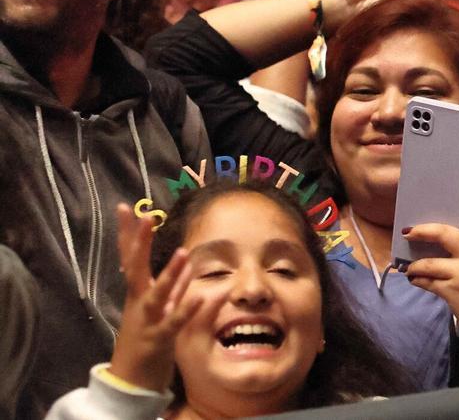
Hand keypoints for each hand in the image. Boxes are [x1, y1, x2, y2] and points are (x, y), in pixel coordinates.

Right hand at [109, 204, 224, 391]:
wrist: (131, 382)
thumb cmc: (146, 342)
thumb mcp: (161, 308)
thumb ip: (175, 285)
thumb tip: (187, 261)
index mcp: (139, 294)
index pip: (130, 257)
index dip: (128, 233)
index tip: (125, 207)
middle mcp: (139, 303)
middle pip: (135, 268)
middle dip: (138, 243)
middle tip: (144, 217)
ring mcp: (148, 320)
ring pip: (158, 294)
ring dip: (170, 274)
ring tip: (183, 253)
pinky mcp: (160, 339)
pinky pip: (176, 322)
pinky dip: (188, 309)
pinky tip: (202, 296)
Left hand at [404, 172, 458, 340]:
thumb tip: (445, 239)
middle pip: (444, 234)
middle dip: (423, 231)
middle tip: (408, 231)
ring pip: (428, 263)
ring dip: (415, 266)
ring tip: (409, 269)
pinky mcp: (452, 290)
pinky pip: (426, 282)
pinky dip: (417, 280)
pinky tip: (415, 280)